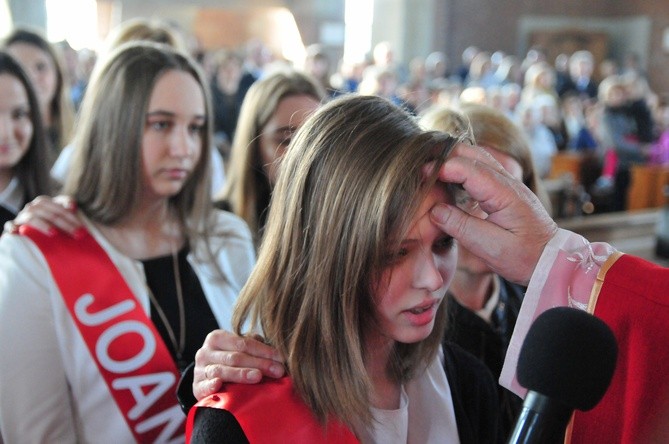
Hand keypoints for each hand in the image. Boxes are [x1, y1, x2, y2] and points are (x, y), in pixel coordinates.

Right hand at [9, 195, 82, 236]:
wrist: (26, 232)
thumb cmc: (50, 226)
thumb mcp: (60, 218)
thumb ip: (68, 210)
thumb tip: (72, 206)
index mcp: (44, 202)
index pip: (60, 205)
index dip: (71, 215)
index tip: (82, 226)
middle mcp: (33, 207)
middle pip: (50, 212)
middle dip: (64, 223)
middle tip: (77, 234)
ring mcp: (22, 216)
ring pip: (32, 217)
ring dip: (43, 225)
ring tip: (54, 233)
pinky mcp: (13, 226)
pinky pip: (10, 226)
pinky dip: (13, 228)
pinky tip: (18, 233)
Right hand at [193, 330, 284, 399]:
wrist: (206, 379)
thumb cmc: (229, 361)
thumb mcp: (238, 348)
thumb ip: (253, 344)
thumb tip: (274, 348)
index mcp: (217, 337)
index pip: (243, 343)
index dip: (264, 350)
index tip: (281, 358)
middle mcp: (205, 352)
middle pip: (236, 357)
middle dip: (260, 364)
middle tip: (278, 371)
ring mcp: (199, 370)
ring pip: (222, 371)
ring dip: (241, 374)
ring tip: (258, 377)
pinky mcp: (195, 387)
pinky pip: (204, 386)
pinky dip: (211, 385)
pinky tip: (220, 385)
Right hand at [431, 145, 557, 284]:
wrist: (552, 260)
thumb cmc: (524, 257)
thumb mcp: (491, 248)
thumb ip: (462, 227)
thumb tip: (435, 210)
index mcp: (504, 193)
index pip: (467, 167)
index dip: (442, 168)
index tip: (420, 176)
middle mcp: (507, 181)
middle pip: (471, 153)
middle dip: (444, 158)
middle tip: (421, 172)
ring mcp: (507, 183)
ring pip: (475, 157)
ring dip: (452, 161)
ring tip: (431, 175)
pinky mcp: (504, 189)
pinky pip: (480, 168)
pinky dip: (461, 169)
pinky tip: (448, 183)